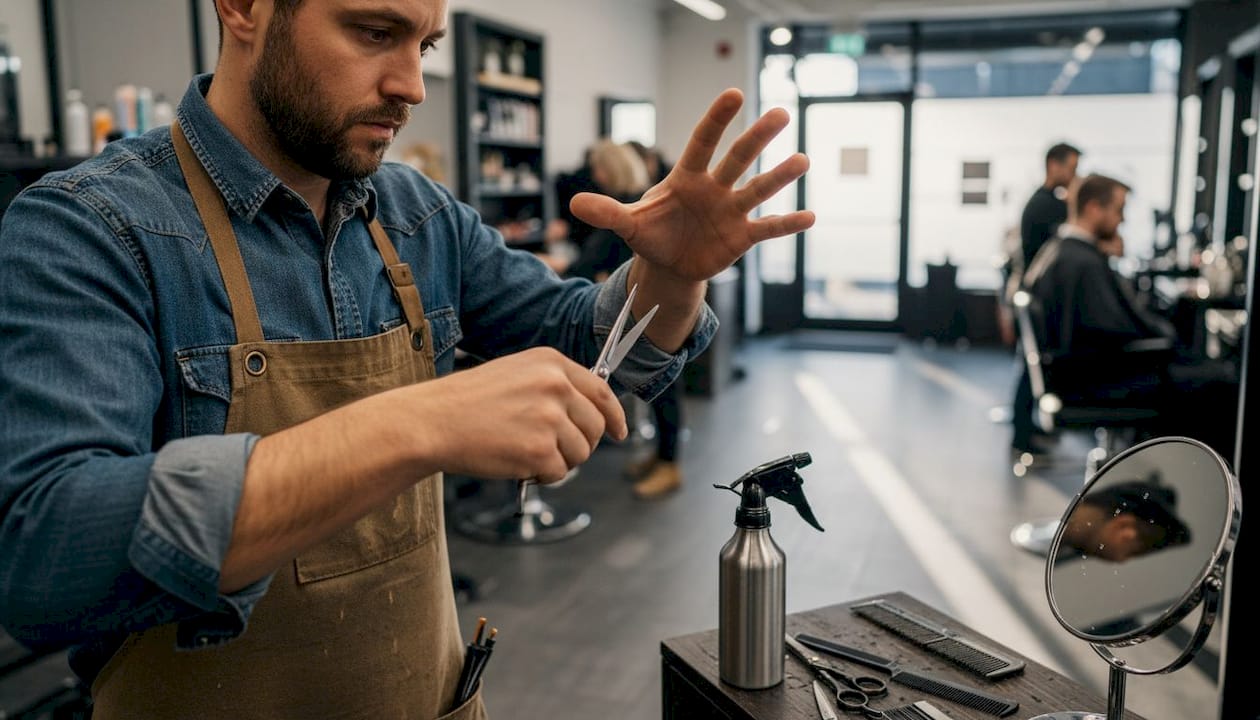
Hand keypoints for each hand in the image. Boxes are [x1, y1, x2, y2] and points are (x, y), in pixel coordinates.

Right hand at [398, 347, 626, 482]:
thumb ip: (553, 386)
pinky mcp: (540, 450)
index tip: (619, 432)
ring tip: (524, 453)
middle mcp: (556, 386)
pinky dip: (542, 476)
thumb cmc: (468, 402)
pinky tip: (517, 463)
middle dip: (580, 444)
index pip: (601, 391)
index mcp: (551, 363)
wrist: (433, 421)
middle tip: (553, 451)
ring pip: (580, 453)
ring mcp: (550, 418)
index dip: (614, 416)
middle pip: (595, 427)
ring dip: (559, 461)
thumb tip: (587, 413)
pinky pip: (559, 473)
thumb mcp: (516, 374)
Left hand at [568, 89, 813, 281]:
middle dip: (757, 138)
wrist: (669, 265)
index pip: (703, 142)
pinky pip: (767, 228)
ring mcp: (731, 211)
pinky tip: (810, 216)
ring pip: (758, 189)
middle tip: (781, 113)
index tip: (735, 95)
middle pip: (737, 159)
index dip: (717, 120)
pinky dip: (787, 224)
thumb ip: (607, 212)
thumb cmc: (652, 234)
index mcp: (687, 177)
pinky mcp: (741, 237)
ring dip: (780, 176)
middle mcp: (714, 188)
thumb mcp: (628, 225)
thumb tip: (573, 203)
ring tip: (802, 160)